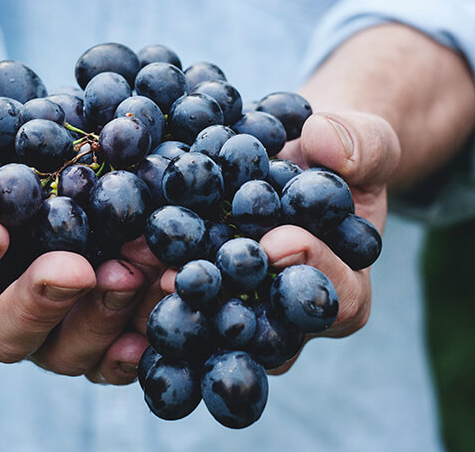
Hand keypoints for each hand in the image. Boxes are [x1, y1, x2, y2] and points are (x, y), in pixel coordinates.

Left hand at [102, 109, 400, 376]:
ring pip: (209, 326)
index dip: (312, 272)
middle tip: (186, 277)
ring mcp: (238, 311)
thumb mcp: (364, 142)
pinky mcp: (197, 295)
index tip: (280, 240)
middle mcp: (287, 318)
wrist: (294, 159)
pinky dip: (141, 283)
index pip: (337, 300)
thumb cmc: (338, 157)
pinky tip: (110, 261)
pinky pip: (172, 301)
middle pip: (262, 331)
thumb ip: (360, 145)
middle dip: (225, 302)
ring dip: (170, 302)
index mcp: (343, 291)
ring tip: (134, 270)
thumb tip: (325, 142)